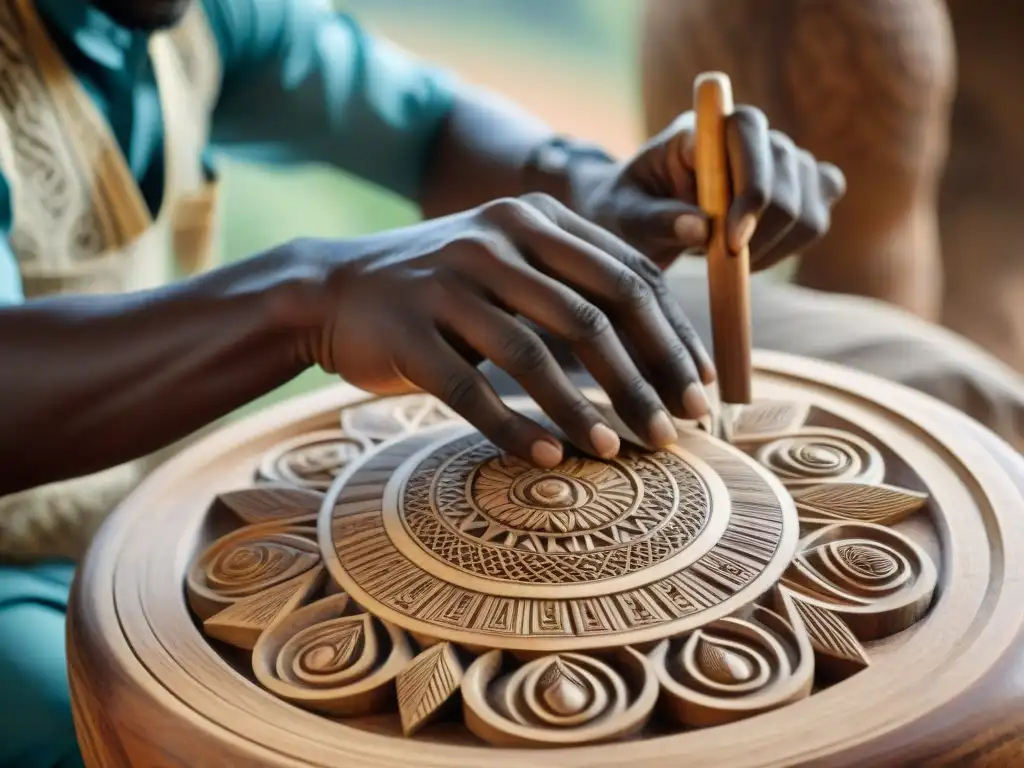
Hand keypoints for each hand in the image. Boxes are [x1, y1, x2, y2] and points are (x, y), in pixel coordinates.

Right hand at [293, 194, 715, 467]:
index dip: (674, 336)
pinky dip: (515, 428)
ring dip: (585, 411)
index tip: (703, 386)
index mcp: (534, 219)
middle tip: (679, 430)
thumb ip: (575, 285)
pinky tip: (548, 459)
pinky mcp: (407, 332)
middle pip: (595, 315)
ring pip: (535, 356)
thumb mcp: (510, 263)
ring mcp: (447, 284)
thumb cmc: (443, 289)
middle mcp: (496, 241)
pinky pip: (471, 391)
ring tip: (620, 452)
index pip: (629, 276)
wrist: (333, 290)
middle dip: (647, 378)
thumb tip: (664, 349)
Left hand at [572, 108, 845, 268]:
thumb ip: (656, 220)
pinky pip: (817, 216)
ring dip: (775, 243)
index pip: (748, 129)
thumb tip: (700, 229)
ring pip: (810, 200)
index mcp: (703, 127)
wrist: (638, 221)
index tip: (731, 241)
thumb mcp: (625, 218)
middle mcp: (749, 134)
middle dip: (763, 227)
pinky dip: (792, 245)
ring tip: (727, 261)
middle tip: (722, 262)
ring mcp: (780, 160)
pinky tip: (754, 256)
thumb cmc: (626, 213)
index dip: (750, 185)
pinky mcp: (798, 190)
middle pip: (788, 168)